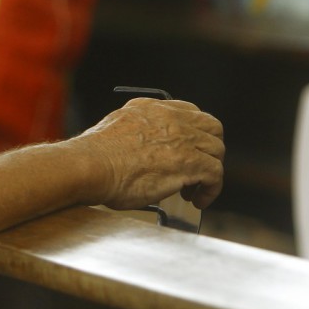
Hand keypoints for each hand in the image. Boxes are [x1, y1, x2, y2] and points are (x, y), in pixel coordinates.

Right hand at [73, 98, 224, 210]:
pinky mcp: (189, 162)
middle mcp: (170, 118)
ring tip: (194, 189)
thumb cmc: (94, 156)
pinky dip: (211, 190)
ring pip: (217, 150)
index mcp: (150, 108)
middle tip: (198, 168)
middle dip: (209, 149)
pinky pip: (215, 174)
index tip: (190, 148)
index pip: (189, 111)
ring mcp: (181, 138)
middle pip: (212, 127)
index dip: (195, 133)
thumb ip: (136, 129)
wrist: (91, 166)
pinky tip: (197, 199)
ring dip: (210, 172)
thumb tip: (144, 147)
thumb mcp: (116, 126)